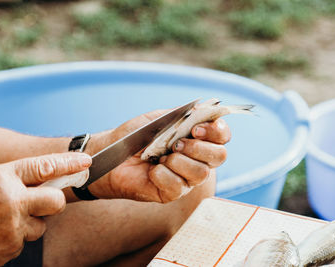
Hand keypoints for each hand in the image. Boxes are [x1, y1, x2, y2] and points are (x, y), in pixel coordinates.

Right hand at [0, 152, 90, 266]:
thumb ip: (8, 179)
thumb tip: (38, 178)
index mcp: (1, 177)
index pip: (44, 166)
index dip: (69, 163)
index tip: (86, 161)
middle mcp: (11, 200)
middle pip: (56, 201)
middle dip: (53, 203)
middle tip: (41, 204)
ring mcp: (12, 227)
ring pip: (40, 226)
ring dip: (28, 225)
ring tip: (1, 224)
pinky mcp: (10, 249)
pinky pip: (24, 243)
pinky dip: (13, 241)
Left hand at [85, 110, 230, 202]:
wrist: (112, 153)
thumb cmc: (135, 135)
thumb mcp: (159, 119)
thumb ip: (182, 114)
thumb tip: (203, 108)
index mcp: (197, 138)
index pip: (222, 135)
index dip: (216, 131)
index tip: (196, 128)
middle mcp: (196, 159)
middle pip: (219, 156)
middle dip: (199, 148)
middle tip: (176, 144)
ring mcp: (186, 177)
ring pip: (201, 173)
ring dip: (179, 161)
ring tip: (161, 157)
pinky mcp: (172, 193)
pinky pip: (178, 186)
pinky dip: (163, 175)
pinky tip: (152, 170)